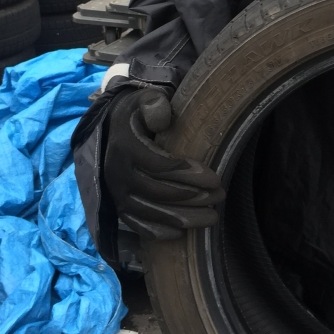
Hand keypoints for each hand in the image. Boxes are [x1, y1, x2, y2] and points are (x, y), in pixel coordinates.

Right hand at [103, 87, 224, 240]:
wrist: (114, 130)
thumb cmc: (139, 115)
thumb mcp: (145, 100)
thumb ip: (153, 104)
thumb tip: (161, 117)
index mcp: (126, 147)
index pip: (158, 166)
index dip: (188, 174)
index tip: (215, 178)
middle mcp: (118, 173)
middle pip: (157, 192)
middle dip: (193, 197)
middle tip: (220, 196)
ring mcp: (117, 193)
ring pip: (150, 213)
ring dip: (183, 218)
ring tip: (212, 217)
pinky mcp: (119, 207)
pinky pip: (137, 225)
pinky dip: (159, 232)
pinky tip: (182, 233)